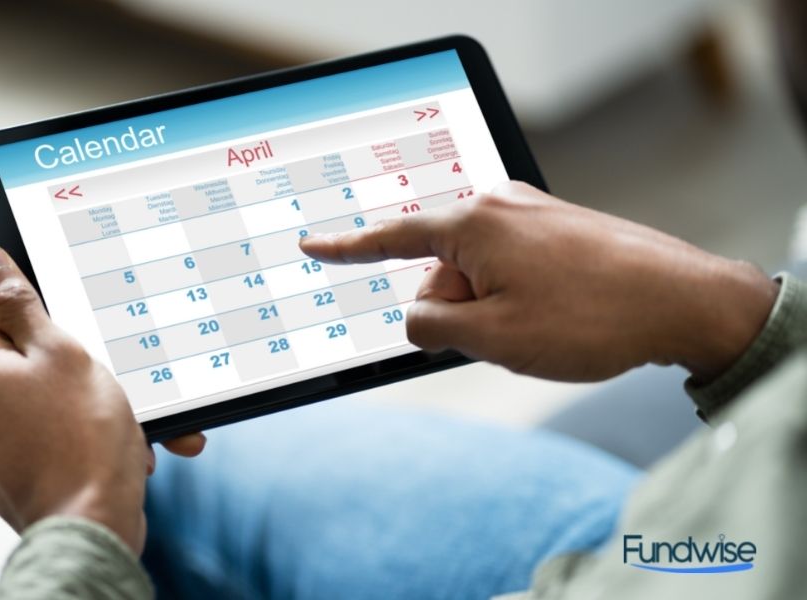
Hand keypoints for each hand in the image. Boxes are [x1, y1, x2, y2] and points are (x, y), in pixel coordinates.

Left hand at [0, 241, 204, 553]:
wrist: (93, 527)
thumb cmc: (83, 439)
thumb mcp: (61, 352)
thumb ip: (18, 301)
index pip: (12, 320)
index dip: (62, 332)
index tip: (92, 352)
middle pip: (29, 363)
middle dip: (82, 375)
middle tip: (117, 389)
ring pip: (43, 402)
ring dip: (89, 408)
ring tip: (125, 425)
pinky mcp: (0, 475)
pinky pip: (44, 438)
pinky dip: (78, 438)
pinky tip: (115, 447)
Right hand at [300, 182, 778, 382]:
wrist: (684, 303)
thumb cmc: (590, 319)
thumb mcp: (492, 337)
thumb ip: (431, 327)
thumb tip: (416, 316)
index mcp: (474, 222)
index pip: (391, 237)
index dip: (346, 248)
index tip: (312, 243)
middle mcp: (500, 205)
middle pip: (441, 266)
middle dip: (455, 308)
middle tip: (501, 338)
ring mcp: (533, 213)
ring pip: (479, 271)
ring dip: (490, 308)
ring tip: (542, 330)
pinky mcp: (559, 227)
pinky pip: (512, 266)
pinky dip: (517, 297)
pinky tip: (555, 317)